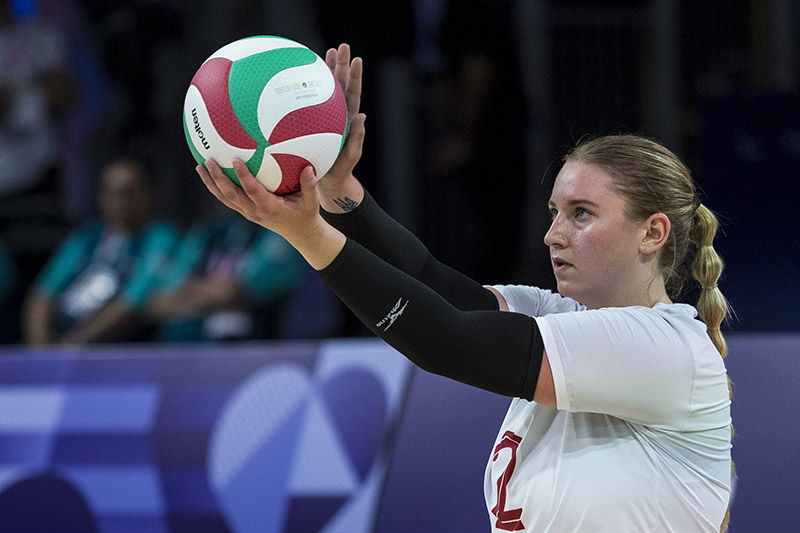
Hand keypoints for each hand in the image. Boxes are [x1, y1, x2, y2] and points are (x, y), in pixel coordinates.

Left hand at [197, 158, 345, 269]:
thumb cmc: (306, 214)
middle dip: (218, 178)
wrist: (299, 233)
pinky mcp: (245, 212)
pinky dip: (216, 187)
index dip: (243, 176)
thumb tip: (309, 167)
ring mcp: (248, 213)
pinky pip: (227, 199)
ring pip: (224, 198)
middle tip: (208, 161)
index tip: (236, 160)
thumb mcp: (312, 202)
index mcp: (269, 208)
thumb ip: (310, 185)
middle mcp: (255, 212)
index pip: (252, 191)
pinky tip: (209, 174)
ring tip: (199, 166)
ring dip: (210, 183)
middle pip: (231, 194)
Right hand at [319, 43, 366, 211]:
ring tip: (324, 52)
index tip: (357, 60)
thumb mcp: (349, 158)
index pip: (352, 94)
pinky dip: (303, 90)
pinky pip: (306, 104)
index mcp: (346, 120)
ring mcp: (323, 117)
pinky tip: (294, 79)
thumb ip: (356, 140)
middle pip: (339, 85)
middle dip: (340, 65)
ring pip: (324, 90)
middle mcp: (336, 115)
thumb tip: (362, 117)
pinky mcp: (310, 123)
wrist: (326, 181)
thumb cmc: (339, 172)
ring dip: (325, 71)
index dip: (355, 77)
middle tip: (341, 47)